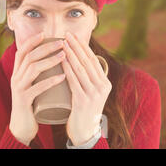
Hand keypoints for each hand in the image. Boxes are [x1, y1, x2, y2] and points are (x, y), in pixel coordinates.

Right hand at [9, 32, 66, 145]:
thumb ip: (37, 74)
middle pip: (29, 57)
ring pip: (33, 69)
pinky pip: (37, 88)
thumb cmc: (31, 104)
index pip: (21, 52)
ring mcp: (19, 89)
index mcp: (17, 73)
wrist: (21, 126)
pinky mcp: (24, 100)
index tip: (45, 34)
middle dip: (46, 47)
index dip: (32, 41)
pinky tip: (62, 77)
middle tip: (62, 43)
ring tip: (64, 56)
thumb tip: (52, 59)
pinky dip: (50, 81)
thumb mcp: (31, 85)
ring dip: (50, 60)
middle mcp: (16, 78)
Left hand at [61, 31, 111, 145]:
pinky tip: (61, 60)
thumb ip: (86, 77)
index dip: (83, 46)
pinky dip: (67, 69)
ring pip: (81, 70)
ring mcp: (93, 95)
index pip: (93, 60)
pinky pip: (74, 81)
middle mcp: (102, 87)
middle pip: (87, 62)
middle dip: (76, 46)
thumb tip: (77, 58)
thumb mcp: (89, 91)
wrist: (83, 130)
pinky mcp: (83, 101)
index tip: (74, 35)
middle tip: (66, 34)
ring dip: (70, 54)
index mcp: (105, 83)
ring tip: (61, 43)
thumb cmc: (82, 108)